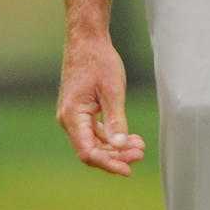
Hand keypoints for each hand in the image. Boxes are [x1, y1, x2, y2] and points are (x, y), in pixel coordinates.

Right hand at [56, 0, 145, 175]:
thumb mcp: (112, 90)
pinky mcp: (81, 111)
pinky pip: (95, 131)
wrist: (87, 40)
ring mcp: (74, 116)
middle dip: (116, 155)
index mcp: (72, 116)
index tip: (128, 169)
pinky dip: (111, 136)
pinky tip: (129, 137)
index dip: (108, 163)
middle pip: (92, 150)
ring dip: (116, 147)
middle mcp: (69, 119)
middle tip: (140, 154)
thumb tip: (119, 145)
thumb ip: (115, 119)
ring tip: (139, 146)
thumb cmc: (99, 60)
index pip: (88, 151)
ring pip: (94, 142)